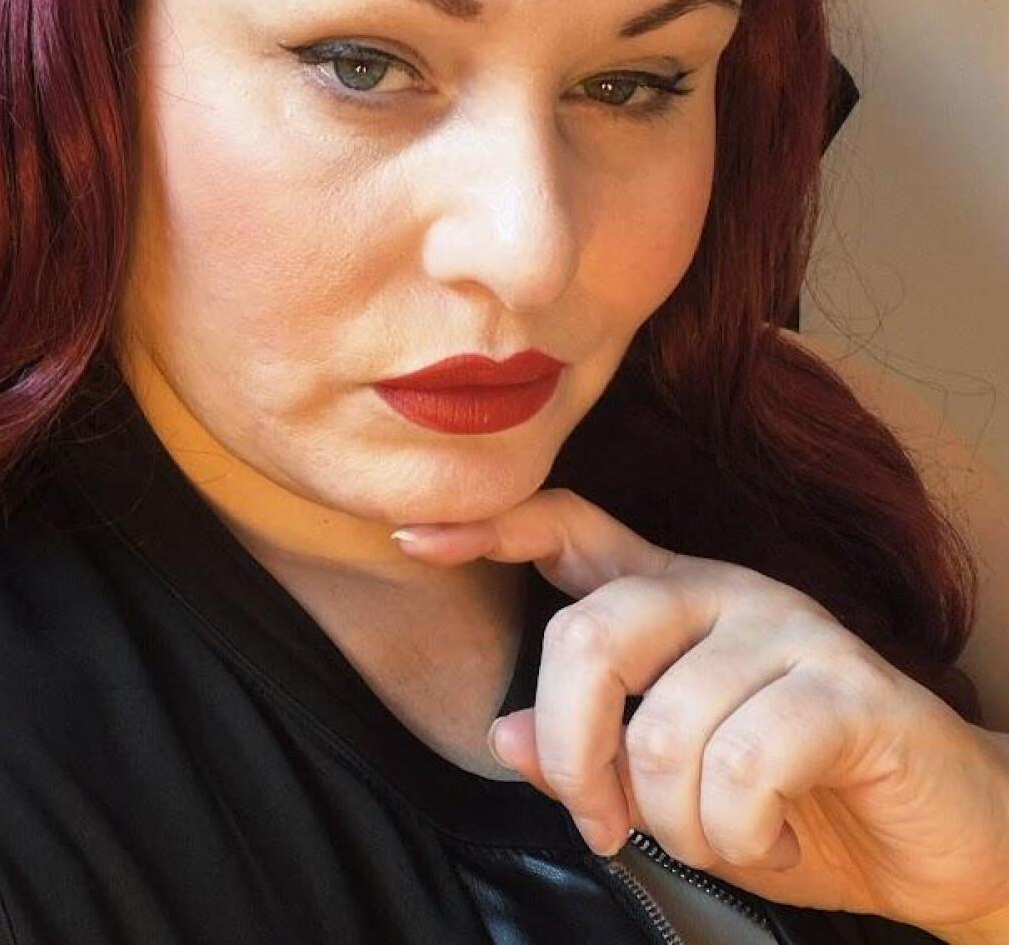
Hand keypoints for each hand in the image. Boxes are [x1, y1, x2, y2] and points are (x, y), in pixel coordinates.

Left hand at [391, 488, 1008, 934]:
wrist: (948, 838)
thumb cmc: (796, 800)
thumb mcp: (674, 786)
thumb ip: (590, 755)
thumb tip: (502, 739)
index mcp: (671, 596)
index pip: (571, 526)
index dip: (493, 526)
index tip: (415, 538)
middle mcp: (722, 591)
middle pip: (591, 636)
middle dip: (576, 753)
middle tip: (603, 827)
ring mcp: (787, 630)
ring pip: (665, 725)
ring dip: (677, 820)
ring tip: (722, 837)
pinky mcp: (848, 687)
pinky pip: (743, 763)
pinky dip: (743, 830)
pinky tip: (777, 836)